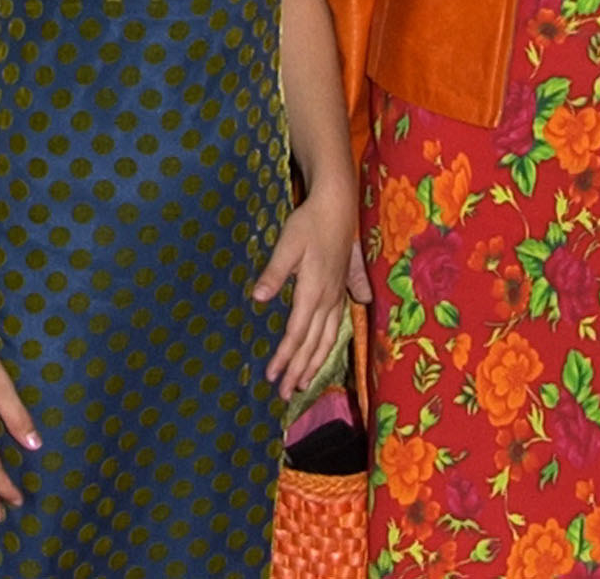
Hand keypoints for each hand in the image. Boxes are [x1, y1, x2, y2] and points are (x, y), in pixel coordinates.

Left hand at [255, 182, 365, 395]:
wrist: (337, 206)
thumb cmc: (308, 223)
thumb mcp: (287, 244)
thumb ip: (274, 272)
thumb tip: (258, 297)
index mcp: (312, 291)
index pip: (296, 334)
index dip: (284, 358)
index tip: (272, 376)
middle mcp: (328, 299)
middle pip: (313, 344)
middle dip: (299, 370)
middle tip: (285, 394)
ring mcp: (337, 295)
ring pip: (327, 339)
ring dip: (315, 363)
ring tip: (303, 383)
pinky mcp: (341, 289)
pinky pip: (336, 327)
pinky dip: (327, 346)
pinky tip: (324, 353)